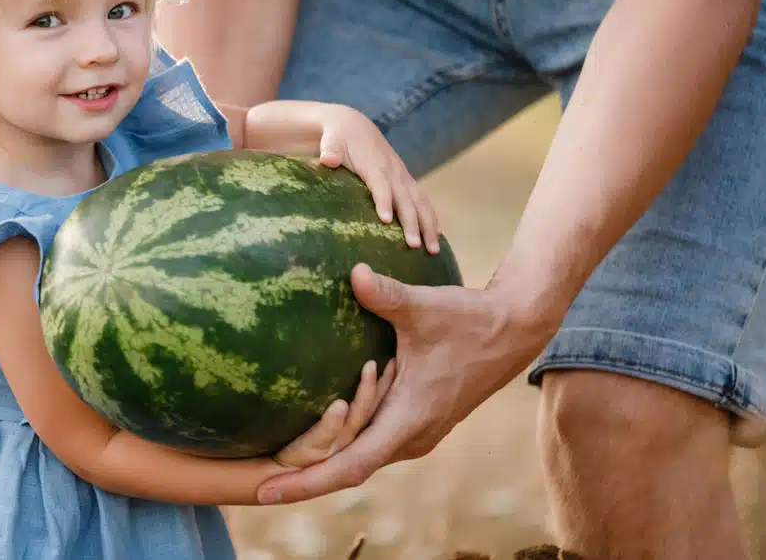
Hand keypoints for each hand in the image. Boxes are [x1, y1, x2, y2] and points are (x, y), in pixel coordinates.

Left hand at [256, 263, 556, 503]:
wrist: (512, 329)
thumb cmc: (468, 318)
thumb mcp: (425, 307)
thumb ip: (387, 294)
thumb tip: (353, 273)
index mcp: (409, 419)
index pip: (349, 466)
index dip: (306, 482)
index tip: (266, 491)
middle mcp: (412, 436)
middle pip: (348, 470)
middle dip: (304, 478)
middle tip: (253, 480)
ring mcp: (416, 432)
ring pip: (361, 456)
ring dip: (324, 461)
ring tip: (273, 466)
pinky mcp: (418, 421)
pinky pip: (373, 441)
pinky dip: (343, 443)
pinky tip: (313, 438)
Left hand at [316, 107, 440, 253]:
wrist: (354, 126)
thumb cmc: (338, 138)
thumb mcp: (331, 140)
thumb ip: (330, 150)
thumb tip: (327, 159)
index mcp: (374, 164)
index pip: (381, 185)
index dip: (384, 201)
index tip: (387, 220)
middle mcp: (393, 171)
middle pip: (405, 199)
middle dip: (411, 222)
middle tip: (413, 245)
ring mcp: (402, 176)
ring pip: (420, 202)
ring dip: (428, 225)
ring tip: (433, 249)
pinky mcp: (406, 180)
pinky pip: (422, 200)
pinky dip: (431, 217)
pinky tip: (436, 236)